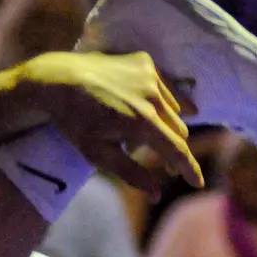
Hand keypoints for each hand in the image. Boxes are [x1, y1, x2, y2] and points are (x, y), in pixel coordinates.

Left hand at [16, 51, 202, 194]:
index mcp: (141, 123)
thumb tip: (157, 194)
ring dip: (165, 123)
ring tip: (140, 129)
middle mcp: (152, 97)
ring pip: (174, 108)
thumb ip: (131, 173)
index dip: (189, 169)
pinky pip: (165, 87)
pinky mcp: (145, 61)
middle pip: (178, 131)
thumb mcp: (98, 154)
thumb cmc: (75, 122)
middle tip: (162, 163)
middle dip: (173, 148)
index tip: (197, 183)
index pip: (177, 150)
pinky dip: (160, 100)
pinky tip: (148, 105)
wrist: (58, 80)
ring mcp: (150, 76)